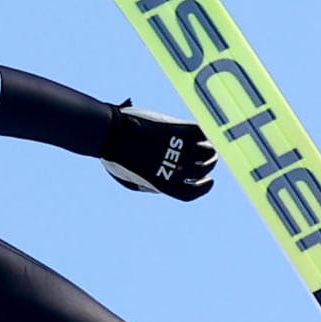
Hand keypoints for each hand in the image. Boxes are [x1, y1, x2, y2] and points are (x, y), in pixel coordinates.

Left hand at [100, 103, 217, 200]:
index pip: (191, 192)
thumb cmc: (114, 156)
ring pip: (207, 152)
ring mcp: (179, 148)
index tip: (209, 181)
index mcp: (162, 183)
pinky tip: (202, 134)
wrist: (111, 132)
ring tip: (207, 147)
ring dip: (209, 151)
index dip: (203, 188)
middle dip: (208, 166)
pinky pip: (200, 133)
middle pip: (202, 170)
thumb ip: (147, 185)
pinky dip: (204, 134)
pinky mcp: (179, 130)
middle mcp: (175, 168)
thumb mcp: (128, 180)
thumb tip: (160, 188)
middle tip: (209, 160)